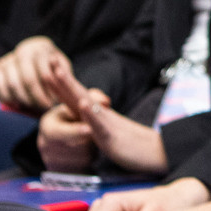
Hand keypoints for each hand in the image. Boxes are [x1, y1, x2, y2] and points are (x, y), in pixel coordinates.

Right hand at [0, 37, 64, 110]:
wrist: (27, 64)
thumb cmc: (51, 68)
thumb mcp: (61, 67)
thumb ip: (63, 74)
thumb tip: (61, 81)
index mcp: (42, 48)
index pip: (45, 73)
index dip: (49, 91)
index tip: (52, 103)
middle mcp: (24, 50)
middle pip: (29, 79)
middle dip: (37, 97)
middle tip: (43, 107)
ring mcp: (9, 59)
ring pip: (13, 84)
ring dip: (24, 99)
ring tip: (33, 105)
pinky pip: (0, 86)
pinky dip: (8, 97)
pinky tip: (18, 104)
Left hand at [43, 58, 166, 173]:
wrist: (160, 155)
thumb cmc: (138, 149)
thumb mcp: (112, 138)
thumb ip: (100, 129)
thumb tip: (91, 124)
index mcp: (100, 117)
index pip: (78, 97)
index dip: (64, 82)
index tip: (52, 64)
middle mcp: (102, 116)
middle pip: (79, 93)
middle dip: (62, 76)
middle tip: (49, 56)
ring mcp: (107, 125)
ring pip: (87, 103)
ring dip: (71, 87)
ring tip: (57, 71)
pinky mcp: (113, 138)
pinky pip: (101, 125)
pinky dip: (91, 113)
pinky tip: (83, 103)